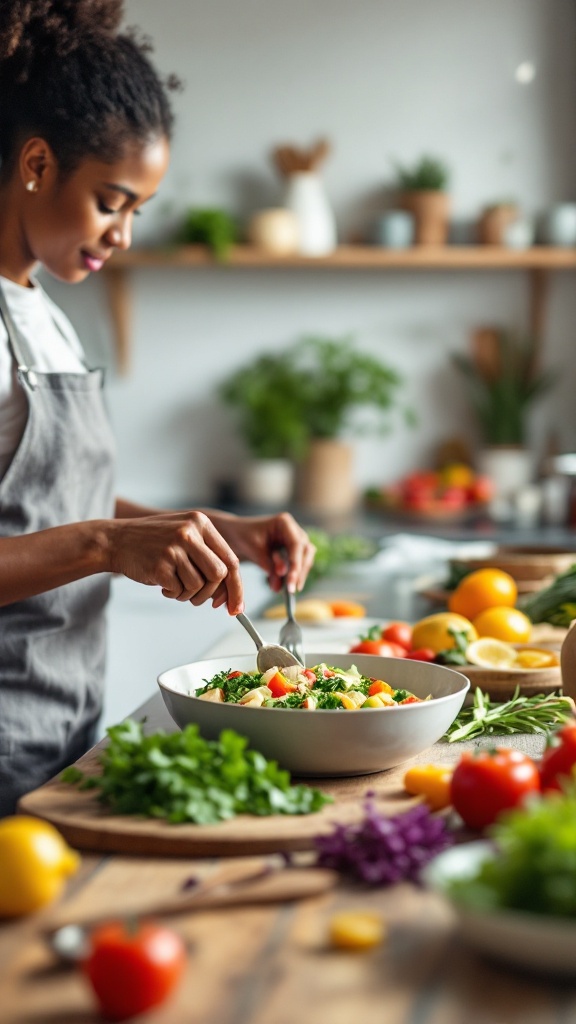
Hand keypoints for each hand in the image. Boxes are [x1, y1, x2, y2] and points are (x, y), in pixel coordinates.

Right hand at [106, 511, 243, 613]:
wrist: (115, 540)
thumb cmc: (153, 543)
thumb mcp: (184, 537)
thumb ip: (207, 558)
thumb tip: (229, 595)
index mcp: (201, 523)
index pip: (230, 559)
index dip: (236, 587)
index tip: (236, 607)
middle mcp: (190, 532)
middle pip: (219, 574)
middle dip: (211, 593)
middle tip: (196, 598)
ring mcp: (174, 547)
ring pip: (199, 586)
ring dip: (188, 594)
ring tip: (174, 585)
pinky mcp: (160, 564)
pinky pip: (179, 591)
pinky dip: (173, 593)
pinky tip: (162, 584)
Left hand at [204, 511, 315, 605]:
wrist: (238, 536)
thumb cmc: (243, 537)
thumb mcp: (254, 550)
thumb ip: (268, 566)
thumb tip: (280, 587)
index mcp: (284, 522)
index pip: (296, 545)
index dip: (295, 565)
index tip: (290, 583)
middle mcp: (294, 530)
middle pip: (305, 552)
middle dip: (299, 572)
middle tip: (291, 590)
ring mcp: (296, 540)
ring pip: (305, 559)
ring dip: (298, 575)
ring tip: (287, 590)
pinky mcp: (294, 551)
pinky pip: (299, 565)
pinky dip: (292, 575)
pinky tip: (279, 584)